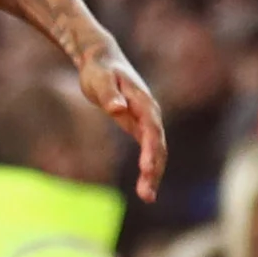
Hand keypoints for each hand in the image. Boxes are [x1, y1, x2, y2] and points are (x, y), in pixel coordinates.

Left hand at [77, 44, 168, 197]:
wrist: (102, 59)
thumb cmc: (100, 70)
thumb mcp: (100, 80)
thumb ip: (110, 94)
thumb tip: (119, 108)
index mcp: (143, 101)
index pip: (151, 127)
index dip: (150, 148)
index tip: (146, 167)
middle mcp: (150, 113)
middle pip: (158, 145)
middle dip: (155, 169)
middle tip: (147, 193)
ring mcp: (147, 121)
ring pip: (157, 151)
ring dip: (154, 173)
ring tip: (147, 197)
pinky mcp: (139, 127)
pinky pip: (149, 151)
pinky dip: (150, 169)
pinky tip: (146, 187)